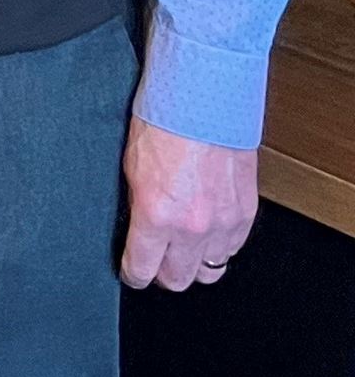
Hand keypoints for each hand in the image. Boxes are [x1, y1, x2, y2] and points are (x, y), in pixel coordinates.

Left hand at [120, 116, 258, 291]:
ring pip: (210, 271)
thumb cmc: (164, 120)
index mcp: (156, 216)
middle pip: (177, 280)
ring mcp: (223, 223)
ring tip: (183, 247)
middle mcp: (192, 227)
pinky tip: (208, 230)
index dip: (133, 273)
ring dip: (195, 263)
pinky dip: (220, 245)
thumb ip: (138, 205)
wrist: (204, 97)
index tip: (132, 271)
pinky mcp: (246, 213)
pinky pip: (233, 248)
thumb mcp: (131, 166)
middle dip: (163, 273)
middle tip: (156, 259)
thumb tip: (138, 226)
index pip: (142, 269)